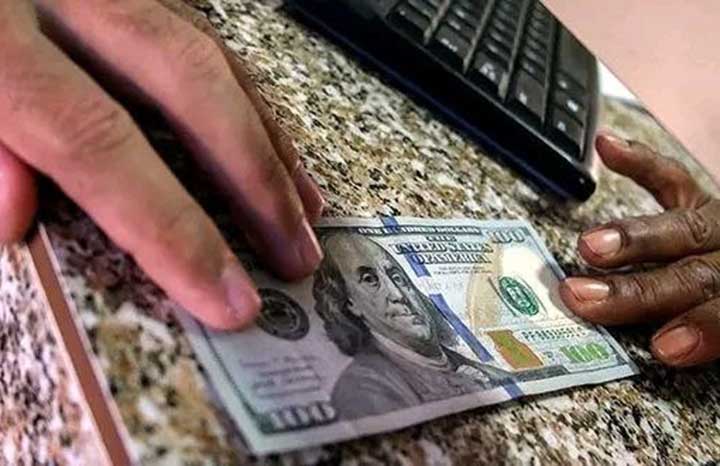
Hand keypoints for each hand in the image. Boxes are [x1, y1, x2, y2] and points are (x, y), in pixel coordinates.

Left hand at [0, 1, 324, 329]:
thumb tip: (12, 217)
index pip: (96, 141)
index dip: (170, 227)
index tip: (227, 294)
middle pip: (186, 83)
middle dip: (255, 178)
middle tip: (298, 253)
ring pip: (206, 50)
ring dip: (265, 136)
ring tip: (305, 206)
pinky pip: (195, 28)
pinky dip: (240, 90)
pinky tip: (264, 132)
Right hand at [560, 133, 718, 366]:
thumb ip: (712, 330)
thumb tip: (669, 345)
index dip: (701, 327)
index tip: (663, 348)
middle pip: (694, 274)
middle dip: (638, 290)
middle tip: (586, 297)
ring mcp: (719, 225)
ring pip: (682, 229)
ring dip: (631, 237)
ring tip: (588, 245)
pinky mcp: (702, 202)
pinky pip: (672, 178)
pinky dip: (638, 162)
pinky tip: (606, 148)